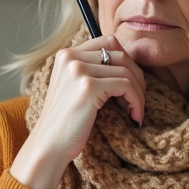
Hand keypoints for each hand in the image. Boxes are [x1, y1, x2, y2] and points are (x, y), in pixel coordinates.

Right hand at [10, 35, 144, 188]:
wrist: (49, 146)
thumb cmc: (65, 123)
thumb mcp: (74, 88)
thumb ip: (92, 71)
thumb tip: (128, 64)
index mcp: (66, 55)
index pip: (108, 42)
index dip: (126, 61)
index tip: (130, 83)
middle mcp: (70, 57)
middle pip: (120, 54)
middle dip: (136, 76)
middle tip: (138, 98)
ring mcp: (78, 70)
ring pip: (126, 71)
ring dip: (138, 92)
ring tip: (136, 111)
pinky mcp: (89, 86)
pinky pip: (126, 86)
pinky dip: (136, 102)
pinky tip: (134, 117)